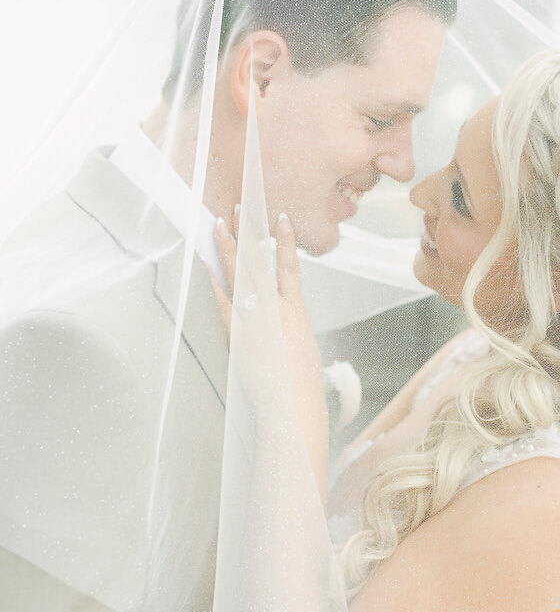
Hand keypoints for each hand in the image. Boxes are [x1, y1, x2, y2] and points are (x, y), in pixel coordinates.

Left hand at [211, 209, 328, 492]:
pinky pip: (221, 298)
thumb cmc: (300, 389)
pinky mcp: (236, 333)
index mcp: (296, 314)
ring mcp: (254, 318)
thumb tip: (281, 332)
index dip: (286, 241)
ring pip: (239, 273)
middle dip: (250, 233)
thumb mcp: (302, 355)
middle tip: (241, 206)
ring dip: (228, 245)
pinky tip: (205, 260)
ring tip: (221, 221)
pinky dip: (213, 278)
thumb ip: (290, 335)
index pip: (291, 268)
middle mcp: (275, 309)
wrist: (290, 406)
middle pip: (260, 262)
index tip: (281, 218)